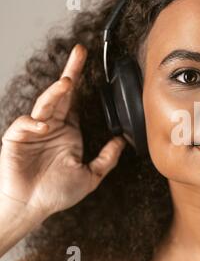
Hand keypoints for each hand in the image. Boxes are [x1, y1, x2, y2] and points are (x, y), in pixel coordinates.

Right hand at [0, 44, 125, 220]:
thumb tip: (123, 142)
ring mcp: (34, 131)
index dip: (82, 83)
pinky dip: (32, 122)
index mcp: (68, 132)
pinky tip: (42, 126)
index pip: (77, 102)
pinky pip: (24, 123)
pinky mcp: (16, 138)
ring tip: (67, 82)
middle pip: (62, 94)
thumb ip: (107, 159)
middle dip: (71, 72)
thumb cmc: (55, 193)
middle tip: (81, 52)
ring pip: (45, 104)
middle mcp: (52, 127)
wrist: (30, 208)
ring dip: (55, 92)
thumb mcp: (90, 176)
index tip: (91, 65)